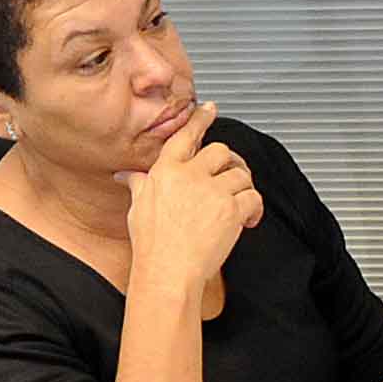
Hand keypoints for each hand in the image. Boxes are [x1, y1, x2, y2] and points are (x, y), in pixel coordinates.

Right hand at [119, 104, 262, 296]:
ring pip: (240, 174)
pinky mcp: (231, 209)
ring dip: (243, 187)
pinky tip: (248, 220)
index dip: (200, 120)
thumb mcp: (138, 208)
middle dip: (230, 163)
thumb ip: (138, 185)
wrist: (167, 272)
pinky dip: (255, 208)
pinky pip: (253, 197)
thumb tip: (127, 176)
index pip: (186, 136)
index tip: (209, 109)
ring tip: (239, 203)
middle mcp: (190, 176)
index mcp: (167, 171)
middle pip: (221, 151)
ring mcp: (213, 191)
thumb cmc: (152, 246)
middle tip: (232, 176)